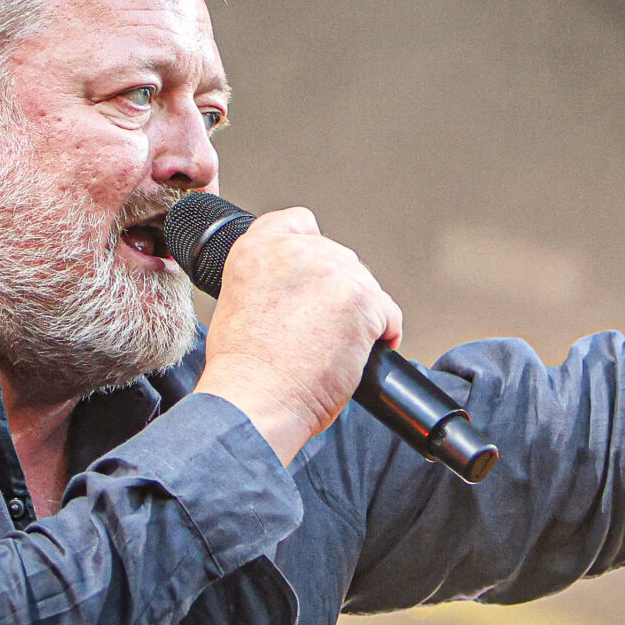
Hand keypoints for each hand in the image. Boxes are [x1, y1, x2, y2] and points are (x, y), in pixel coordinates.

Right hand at [193, 208, 402, 464]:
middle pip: (339, 258)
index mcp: (257, 248)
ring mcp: (332, 274)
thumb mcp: (237, 301)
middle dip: (338, 292)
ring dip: (360, 314)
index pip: (299, 222)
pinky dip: (383, 333)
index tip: (316, 275)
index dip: (313, 249)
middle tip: (323, 329)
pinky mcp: (363, 302)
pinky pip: (388, 313)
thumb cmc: (243, 369)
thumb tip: (298, 286)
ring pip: (364, 286)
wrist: (255, 401)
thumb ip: (269, 278)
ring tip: (337, 347)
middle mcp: (296, 251)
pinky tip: (365, 351)